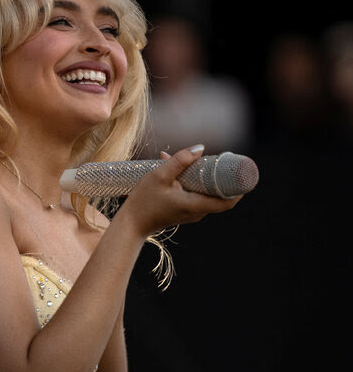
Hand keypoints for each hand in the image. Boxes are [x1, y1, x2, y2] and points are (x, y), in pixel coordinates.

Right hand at [124, 145, 242, 236]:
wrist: (130, 223)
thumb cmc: (143, 201)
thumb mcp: (159, 175)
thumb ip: (180, 160)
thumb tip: (200, 148)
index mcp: (195, 205)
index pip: (227, 202)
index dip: (238, 189)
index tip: (241, 172)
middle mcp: (197, 213)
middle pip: (219, 196)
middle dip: (220, 177)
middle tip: (220, 160)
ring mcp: (190, 214)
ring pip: (206, 194)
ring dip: (204, 179)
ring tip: (194, 162)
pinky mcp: (183, 212)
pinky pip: (196, 196)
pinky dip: (194, 184)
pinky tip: (178, 171)